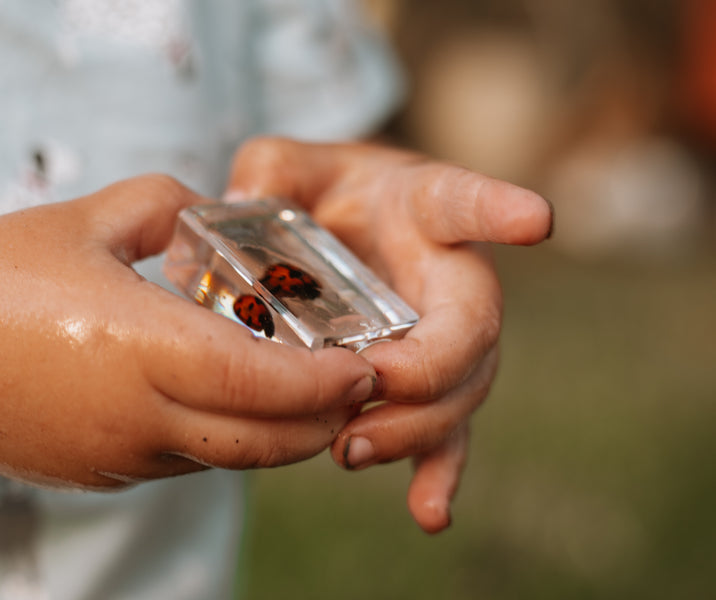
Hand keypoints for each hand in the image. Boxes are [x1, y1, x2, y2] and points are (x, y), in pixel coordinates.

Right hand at [0, 175, 378, 487]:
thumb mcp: (83, 221)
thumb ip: (163, 206)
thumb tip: (209, 210)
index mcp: (142, 348)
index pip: (266, 386)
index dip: (327, 383)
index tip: (365, 366)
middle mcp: (140, 417)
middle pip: (265, 441)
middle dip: (324, 420)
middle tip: (354, 385)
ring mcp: (121, 456)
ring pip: (230, 459)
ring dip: (279, 434)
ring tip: (305, 394)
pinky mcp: (102, 473)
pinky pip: (187, 463)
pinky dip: (226, 440)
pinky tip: (228, 404)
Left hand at [226, 138, 551, 531]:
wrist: (343, 228)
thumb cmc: (324, 191)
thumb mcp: (287, 165)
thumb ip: (270, 172)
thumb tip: (246, 201)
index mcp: (424, 208)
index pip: (464, 203)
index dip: (500, 210)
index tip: (536, 220)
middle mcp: (450, 277)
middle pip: (469, 331)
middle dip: (428, 370)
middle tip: (371, 389)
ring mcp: (444, 337)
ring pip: (458, 393)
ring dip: (413, 429)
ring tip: (352, 449)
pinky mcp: (425, 384)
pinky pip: (442, 433)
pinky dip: (436, 473)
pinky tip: (429, 514)